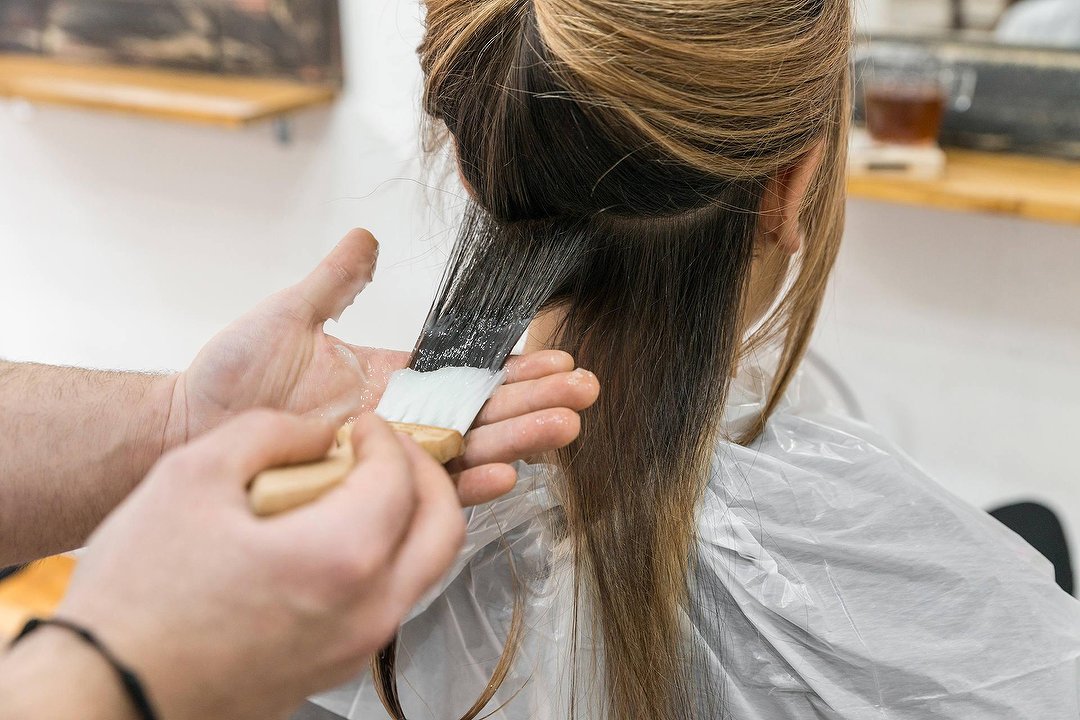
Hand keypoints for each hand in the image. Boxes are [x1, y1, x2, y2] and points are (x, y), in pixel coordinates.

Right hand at [55, 411, 463, 719]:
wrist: (105, 695)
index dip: (386, 436)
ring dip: (408, 518)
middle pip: (443, 527)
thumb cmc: (137, 599)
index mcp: (341, 557)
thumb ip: (269, 432)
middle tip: (388, 451)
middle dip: (426, 474)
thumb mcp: (192, 476)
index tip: (363, 424)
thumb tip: (317, 429)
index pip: (400, 477)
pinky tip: (332, 538)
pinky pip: (388, 601)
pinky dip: (383, 558)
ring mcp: (356, 648)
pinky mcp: (336, 668)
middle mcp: (367, 611)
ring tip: (360, 489)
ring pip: (423, 569)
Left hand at [172, 229, 597, 504]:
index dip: (514, 369)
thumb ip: (335, 282)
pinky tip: (504, 476)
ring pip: (467, 452)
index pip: (467, 374)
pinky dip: (466, 485)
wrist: (188, 429)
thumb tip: (367, 238)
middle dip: (537, 404)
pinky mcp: (366, 492)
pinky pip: (426, 491)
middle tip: (586, 394)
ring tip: (566, 429)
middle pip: (482, 414)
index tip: (558, 359)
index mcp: (392, 380)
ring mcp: (386, 460)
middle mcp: (399, 423)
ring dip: (518, 442)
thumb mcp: (288, 314)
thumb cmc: (231, 375)